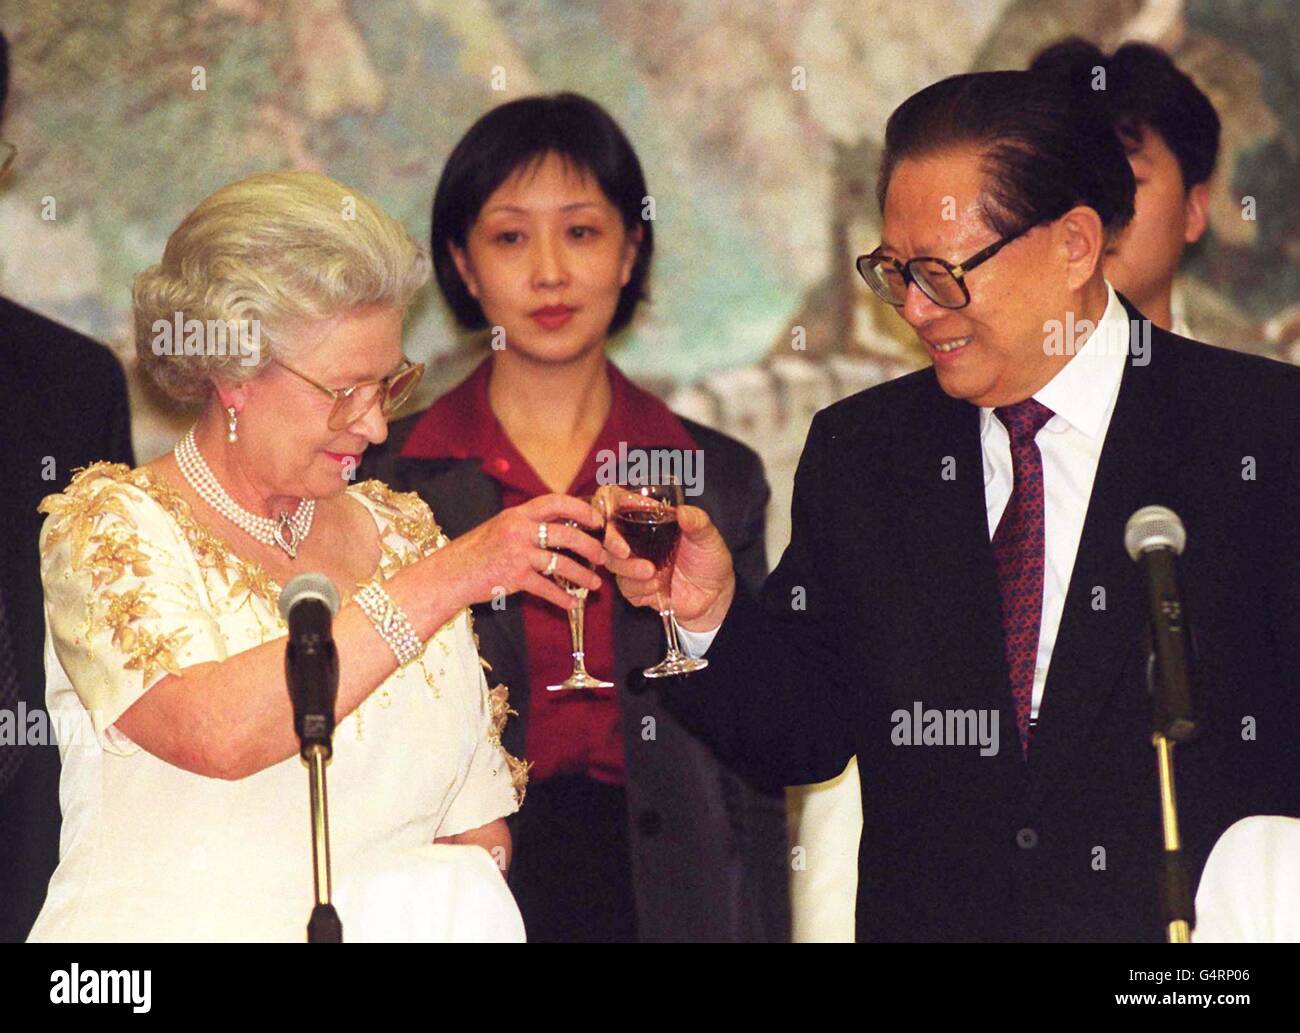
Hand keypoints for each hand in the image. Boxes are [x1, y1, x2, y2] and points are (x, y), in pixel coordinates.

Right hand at [421, 494, 605, 610]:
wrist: (448, 574)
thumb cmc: (475, 552)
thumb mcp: (500, 528)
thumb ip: (527, 525)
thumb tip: (561, 528)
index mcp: (517, 514)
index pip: (556, 502)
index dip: (581, 509)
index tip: (597, 520)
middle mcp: (518, 530)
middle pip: (566, 533)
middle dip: (590, 546)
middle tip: (603, 556)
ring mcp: (517, 553)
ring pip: (561, 563)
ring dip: (583, 575)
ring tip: (595, 584)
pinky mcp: (514, 577)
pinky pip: (547, 588)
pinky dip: (563, 598)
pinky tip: (573, 603)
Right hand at [601, 498, 735, 631]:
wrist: (715, 596)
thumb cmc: (710, 559)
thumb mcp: (708, 537)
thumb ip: (697, 522)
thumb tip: (682, 512)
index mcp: (650, 521)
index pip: (619, 504)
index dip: (613, 502)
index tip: (621, 508)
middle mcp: (637, 541)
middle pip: (607, 536)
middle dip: (612, 542)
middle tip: (624, 550)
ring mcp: (635, 565)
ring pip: (613, 563)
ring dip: (628, 568)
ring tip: (650, 572)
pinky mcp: (636, 589)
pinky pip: (625, 587)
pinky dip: (638, 588)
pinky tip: (656, 586)